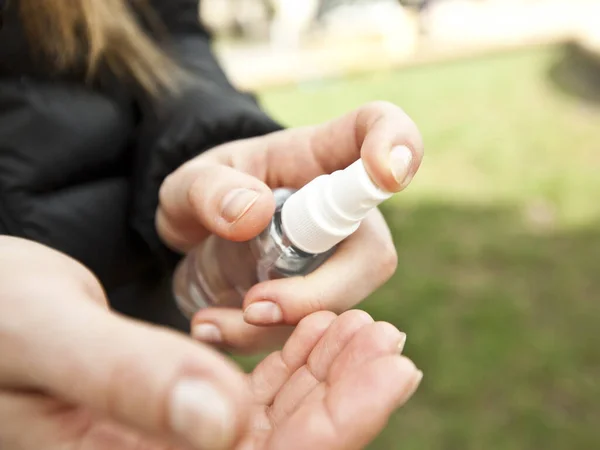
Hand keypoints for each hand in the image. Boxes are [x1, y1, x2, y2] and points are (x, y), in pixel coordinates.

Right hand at [0, 237, 422, 448]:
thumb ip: (126, 377)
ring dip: (326, 379)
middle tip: (391, 344)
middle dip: (346, 401)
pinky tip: (321, 330)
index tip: (391, 373)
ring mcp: (169, 442)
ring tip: (367, 331)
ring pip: (271, 424)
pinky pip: (249, 397)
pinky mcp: (175, 410)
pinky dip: (291, 364)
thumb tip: (225, 421)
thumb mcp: (47, 335)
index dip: (334, 430)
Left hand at [157, 101, 423, 352]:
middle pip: (371, 253)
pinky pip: (314, 330)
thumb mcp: (189, 183)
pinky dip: (267, 340)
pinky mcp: (323, 297)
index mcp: (320, 156)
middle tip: (253, 306)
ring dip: (285, 325)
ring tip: (212, 324)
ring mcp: (339, 258)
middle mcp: (345, 210)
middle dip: (322, 292)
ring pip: (344, 303)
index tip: (388, 173)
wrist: (200, 232)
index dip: (399, 143)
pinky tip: (218, 331)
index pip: (378, 129)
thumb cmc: (207, 192)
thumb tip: (255, 214)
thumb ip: (209, 191)